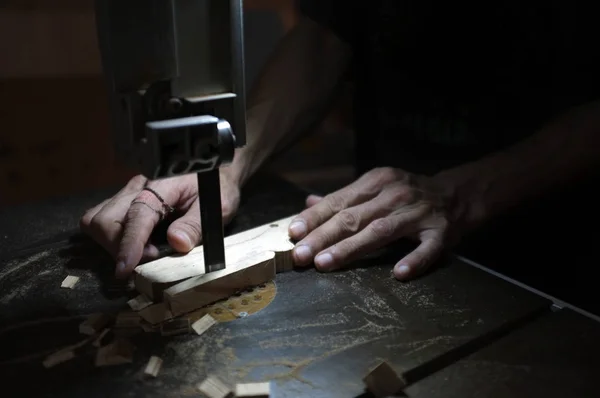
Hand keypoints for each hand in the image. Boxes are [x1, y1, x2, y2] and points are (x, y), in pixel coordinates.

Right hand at [80, 170, 240, 277]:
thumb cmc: (216, 187)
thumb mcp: (218, 206)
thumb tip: (177, 243)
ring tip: (143, 252)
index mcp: (161, 185)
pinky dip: (113, 238)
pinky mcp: (124, 200)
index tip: (125, 268)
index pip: (136, 215)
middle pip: (104, 220)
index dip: (129, 244)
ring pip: (97, 220)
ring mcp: (127, 192)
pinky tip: (138, 244)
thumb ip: (196, 224)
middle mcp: (137, 186)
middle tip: (151, 258)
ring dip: (112, 243)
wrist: (214, 171)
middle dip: (119, 247)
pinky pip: (103, 220)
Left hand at [287, 167, 461, 279]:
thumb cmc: (408, 194)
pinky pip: (427, 247)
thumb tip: (308, 203)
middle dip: (323, 237)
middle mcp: (395, 194)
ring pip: (380, 231)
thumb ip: (344, 198)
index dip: (315, 219)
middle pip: (353, 217)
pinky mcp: (441, 231)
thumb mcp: (376, 187)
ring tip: (325, 263)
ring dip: (351, 248)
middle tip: (300, 255)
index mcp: (376, 181)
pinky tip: (399, 272)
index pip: (338, 201)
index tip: (294, 234)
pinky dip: (415, 259)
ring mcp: (418, 212)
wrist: (458, 193)